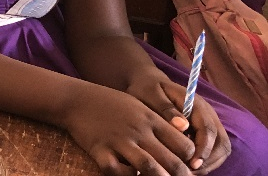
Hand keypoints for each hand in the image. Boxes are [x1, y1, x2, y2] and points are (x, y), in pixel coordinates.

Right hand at [64, 84, 201, 175]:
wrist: (76, 99)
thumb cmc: (110, 103)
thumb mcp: (139, 106)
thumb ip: (159, 122)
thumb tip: (184, 141)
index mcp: (150, 119)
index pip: (183, 145)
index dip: (190, 159)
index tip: (189, 165)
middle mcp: (138, 130)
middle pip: (171, 161)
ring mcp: (119, 141)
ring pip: (149, 167)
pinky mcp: (100, 150)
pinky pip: (118, 171)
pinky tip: (130, 174)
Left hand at [125, 73, 230, 173]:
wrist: (149, 83)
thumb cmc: (146, 88)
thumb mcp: (149, 93)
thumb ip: (164, 108)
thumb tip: (182, 126)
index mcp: (196, 104)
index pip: (208, 129)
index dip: (203, 149)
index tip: (191, 163)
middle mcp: (208, 114)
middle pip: (221, 143)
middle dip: (208, 160)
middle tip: (189, 171)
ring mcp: (208, 123)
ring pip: (220, 150)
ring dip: (207, 163)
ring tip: (187, 171)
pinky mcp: (204, 132)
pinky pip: (212, 151)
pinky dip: (204, 162)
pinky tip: (186, 166)